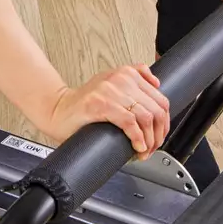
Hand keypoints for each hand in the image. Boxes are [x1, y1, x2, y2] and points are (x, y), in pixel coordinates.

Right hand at [42, 64, 169, 158]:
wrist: (57, 110)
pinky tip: (136, 146)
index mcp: (126, 73)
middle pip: (156, 109)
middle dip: (158, 134)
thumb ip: (132, 81)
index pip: (161, 98)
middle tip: (151, 147)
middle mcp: (120, 79)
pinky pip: (130, 123)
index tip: (159, 135)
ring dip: (149, 140)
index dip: (165, 122)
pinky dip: (137, 139)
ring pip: (146, 117)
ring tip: (143, 150)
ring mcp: (110, 91)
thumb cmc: (83, 104)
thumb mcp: (110, 85)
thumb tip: (157, 85)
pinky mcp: (100, 104)